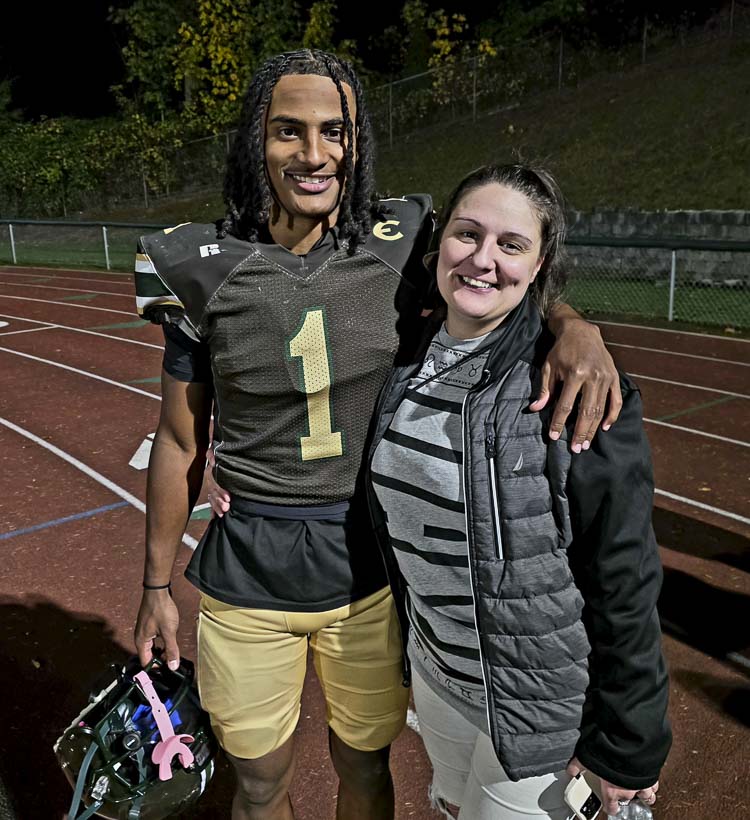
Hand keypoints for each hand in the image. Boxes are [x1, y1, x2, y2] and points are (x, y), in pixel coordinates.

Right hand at [134, 590, 179, 670]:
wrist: (158, 591)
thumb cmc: (160, 609)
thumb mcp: (169, 632)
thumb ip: (171, 650)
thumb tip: (173, 666)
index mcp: (141, 641)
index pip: (146, 662)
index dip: (156, 668)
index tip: (166, 672)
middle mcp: (140, 637)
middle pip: (148, 655)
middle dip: (159, 660)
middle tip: (171, 663)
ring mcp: (144, 630)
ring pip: (151, 647)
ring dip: (160, 651)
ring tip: (171, 653)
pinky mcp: (149, 625)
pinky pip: (153, 639)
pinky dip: (160, 643)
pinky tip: (168, 641)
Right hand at [205, 447, 230, 516]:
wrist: (224, 454)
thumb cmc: (224, 452)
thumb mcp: (218, 451)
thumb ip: (212, 454)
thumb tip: (213, 459)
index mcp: (211, 469)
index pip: (214, 481)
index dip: (220, 490)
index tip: (228, 497)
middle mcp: (209, 477)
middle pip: (213, 490)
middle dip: (219, 500)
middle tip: (227, 506)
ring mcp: (210, 484)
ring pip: (212, 496)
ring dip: (217, 505)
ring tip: (224, 512)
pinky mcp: (213, 491)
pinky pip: (211, 501)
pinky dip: (213, 509)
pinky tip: (215, 516)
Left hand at [530, 319, 621, 451]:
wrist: (581, 331)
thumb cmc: (561, 350)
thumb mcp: (548, 366)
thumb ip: (545, 389)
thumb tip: (536, 409)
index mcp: (575, 373)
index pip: (566, 405)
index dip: (559, 422)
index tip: (554, 436)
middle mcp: (593, 376)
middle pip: (586, 411)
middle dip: (580, 432)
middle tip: (576, 448)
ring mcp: (606, 377)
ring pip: (601, 409)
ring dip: (594, 428)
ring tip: (587, 443)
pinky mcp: (614, 377)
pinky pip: (615, 400)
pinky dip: (611, 415)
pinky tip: (604, 427)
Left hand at [566, 757, 657, 816]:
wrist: (630, 744)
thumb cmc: (609, 756)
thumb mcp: (587, 758)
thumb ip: (578, 765)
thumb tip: (570, 769)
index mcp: (612, 790)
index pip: (612, 807)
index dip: (611, 807)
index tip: (611, 806)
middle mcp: (628, 791)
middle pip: (628, 800)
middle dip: (626, 795)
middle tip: (622, 788)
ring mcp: (642, 784)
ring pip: (647, 795)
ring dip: (644, 793)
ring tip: (641, 789)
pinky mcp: (652, 774)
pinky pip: (655, 782)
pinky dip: (652, 780)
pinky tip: (649, 775)